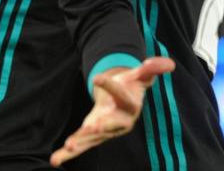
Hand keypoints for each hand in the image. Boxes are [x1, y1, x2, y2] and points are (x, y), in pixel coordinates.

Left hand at [50, 57, 175, 165]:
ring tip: (69, 146)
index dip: (110, 87)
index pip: (123, 98)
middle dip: (102, 127)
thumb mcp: (139, 76)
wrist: (122, 100)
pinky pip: (81, 145)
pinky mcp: (92, 136)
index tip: (96, 77)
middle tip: (92, 127)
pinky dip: (67, 154)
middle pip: (111, 125)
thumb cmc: (130, 87)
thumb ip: (150, 69)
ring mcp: (105, 131)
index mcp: (130, 106)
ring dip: (81, 142)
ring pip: (93, 138)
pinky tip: (55, 160)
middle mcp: (119, 122)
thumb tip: (169, 63)